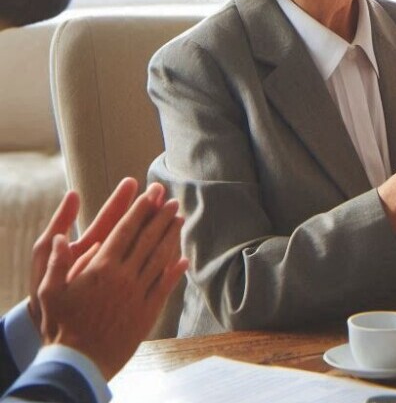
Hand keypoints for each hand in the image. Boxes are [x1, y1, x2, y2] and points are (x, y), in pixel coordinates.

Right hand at [36, 182, 187, 380]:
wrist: (79, 361)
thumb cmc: (60, 325)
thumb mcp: (49, 292)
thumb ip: (56, 263)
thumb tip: (61, 237)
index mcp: (102, 267)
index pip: (125, 231)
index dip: (140, 211)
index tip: (151, 195)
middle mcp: (124, 276)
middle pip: (148, 239)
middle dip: (161, 218)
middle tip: (172, 201)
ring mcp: (139, 293)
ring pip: (160, 258)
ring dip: (172, 237)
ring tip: (179, 220)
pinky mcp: (148, 311)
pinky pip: (166, 286)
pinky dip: (176, 271)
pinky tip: (184, 260)